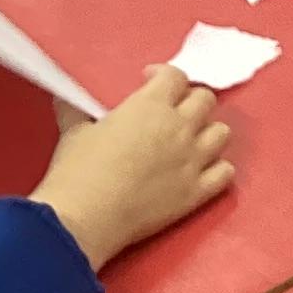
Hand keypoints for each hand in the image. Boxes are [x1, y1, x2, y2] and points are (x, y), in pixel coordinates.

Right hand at [32, 65, 232, 270]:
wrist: (86, 217)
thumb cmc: (77, 170)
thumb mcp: (73, 132)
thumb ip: (76, 111)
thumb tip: (66, 100)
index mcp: (151, 106)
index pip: (175, 76)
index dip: (164, 75)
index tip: (150, 81)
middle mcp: (180, 127)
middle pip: (205, 100)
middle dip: (190, 100)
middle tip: (172, 111)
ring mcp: (194, 160)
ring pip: (222, 133)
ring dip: (208, 132)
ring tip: (191, 139)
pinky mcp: (198, 192)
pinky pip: (226, 173)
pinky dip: (218, 168)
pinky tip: (202, 170)